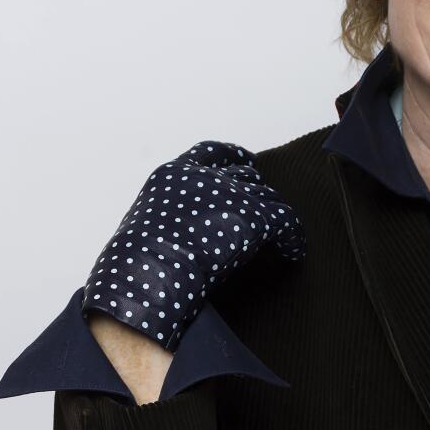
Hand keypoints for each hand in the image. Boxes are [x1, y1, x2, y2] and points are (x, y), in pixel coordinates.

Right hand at [80, 140, 305, 351]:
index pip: (210, 153)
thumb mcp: (148, 225)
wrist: (146, 276)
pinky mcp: (253, 218)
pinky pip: (286, 222)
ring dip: (274, 215)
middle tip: (261, 209)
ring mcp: (232, 195)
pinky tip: (294, 251)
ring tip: (282, 234)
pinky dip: (293, 237)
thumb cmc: (136, 264)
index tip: (246, 160)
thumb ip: (173, 216)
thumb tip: (189, 231)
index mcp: (175, 174)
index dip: (232, 156)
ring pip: (268, 198)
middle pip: (244, 176)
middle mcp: (206, 177)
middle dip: (254, 192)